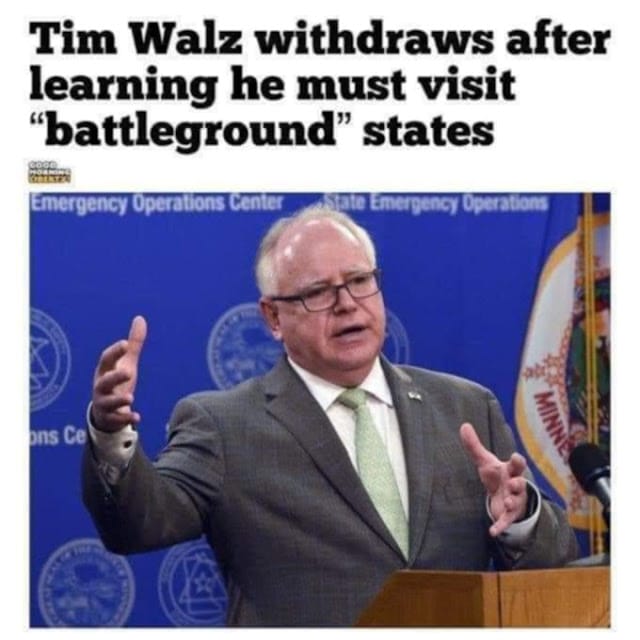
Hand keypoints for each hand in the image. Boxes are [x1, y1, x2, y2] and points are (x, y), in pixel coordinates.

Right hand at [91, 316, 146, 431]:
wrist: (106, 411)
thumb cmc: (117, 382)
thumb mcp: (126, 362)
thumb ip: (134, 343)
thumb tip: (140, 318)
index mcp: (105, 371)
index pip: (106, 360)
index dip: (114, 351)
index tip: (125, 344)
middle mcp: (101, 387)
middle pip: (104, 381)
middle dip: (114, 377)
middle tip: (128, 372)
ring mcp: (104, 403)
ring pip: (108, 403)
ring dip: (119, 400)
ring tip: (131, 397)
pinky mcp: (110, 418)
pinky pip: (116, 420)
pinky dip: (126, 419)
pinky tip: (137, 417)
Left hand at [459, 422, 528, 536]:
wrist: (504, 495)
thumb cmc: (497, 475)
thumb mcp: (485, 461)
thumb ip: (474, 445)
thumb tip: (463, 425)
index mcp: (510, 470)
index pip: (517, 464)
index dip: (517, 461)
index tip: (516, 457)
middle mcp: (516, 485)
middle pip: (521, 483)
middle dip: (519, 483)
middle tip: (514, 482)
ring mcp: (514, 501)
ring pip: (516, 502)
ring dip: (512, 503)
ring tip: (506, 503)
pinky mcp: (509, 515)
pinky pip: (507, 521)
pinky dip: (500, 526)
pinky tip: (493, 532)